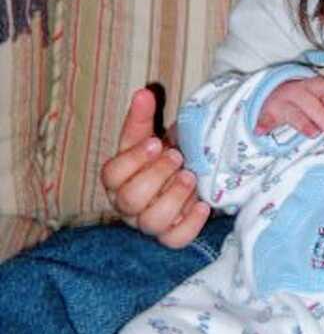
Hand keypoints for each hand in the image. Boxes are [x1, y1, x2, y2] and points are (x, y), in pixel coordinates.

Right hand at [100, 88, 209, 248]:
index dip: (133, 159)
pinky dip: (191, 224)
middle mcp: (128, 206)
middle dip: (156, 176)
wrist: (182, 172)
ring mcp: (149, 223)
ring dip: (174, 198)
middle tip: (177, 157)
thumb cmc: (159, 154)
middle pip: (130, 200)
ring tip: (191, 177)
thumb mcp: (147, 135)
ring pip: (152, 222)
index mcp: (117, 180)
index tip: (156, 142)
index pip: (111, 175)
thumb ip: (142, 116)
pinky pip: (176, 241)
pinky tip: (203, 204)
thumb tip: (143, 93)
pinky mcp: (172, 236)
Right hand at [256, 76, 323, 143]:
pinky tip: (260, 131)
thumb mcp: (311, 96)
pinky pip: (265, 119)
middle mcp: (295, 93)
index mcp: (308, 86)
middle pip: (312, 105)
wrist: (267, 92)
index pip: (321, 85)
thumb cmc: (298, 97)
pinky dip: (263, 124)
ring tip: (314, 134)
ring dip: (304, 123)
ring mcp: (281, 103)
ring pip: (294, 113)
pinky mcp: (267, 113)